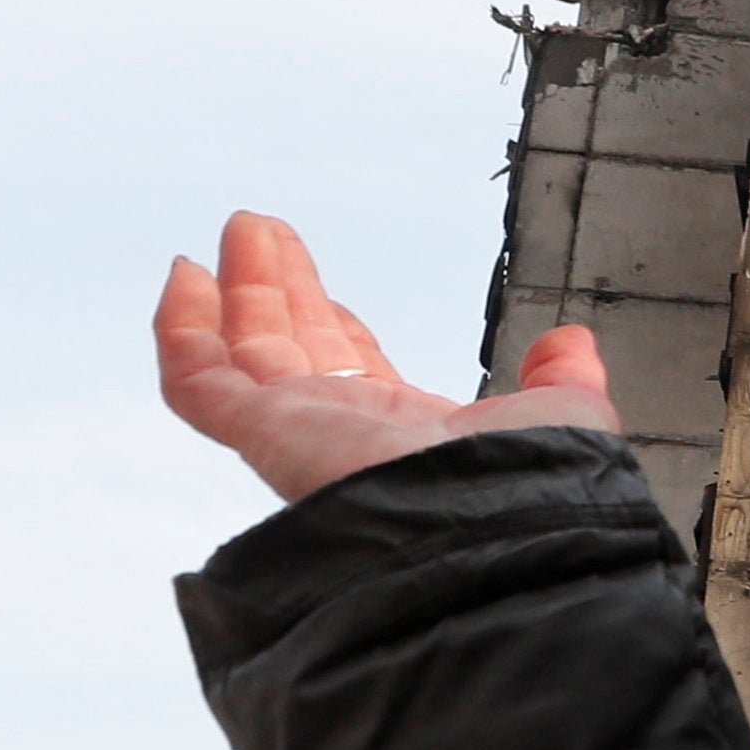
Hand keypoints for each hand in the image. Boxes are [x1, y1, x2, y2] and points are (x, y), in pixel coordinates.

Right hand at [156, 212, 620, 506]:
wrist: (491, 522)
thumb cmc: (530, 480)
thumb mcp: (561, 413)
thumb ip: (562, 378)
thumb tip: (568, 344)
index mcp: (407, 430)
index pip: (352, 370)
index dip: (332, 324)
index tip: (326, 292)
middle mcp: (345, 432)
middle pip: (291, 348)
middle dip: (276, 288)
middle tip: (261, 230)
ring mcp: (297, 433)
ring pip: (242, 353)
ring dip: (236, 289)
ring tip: (240, 227)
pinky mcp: (263, 433)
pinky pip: (198, 381)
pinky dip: (182, 330)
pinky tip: (184, 278)